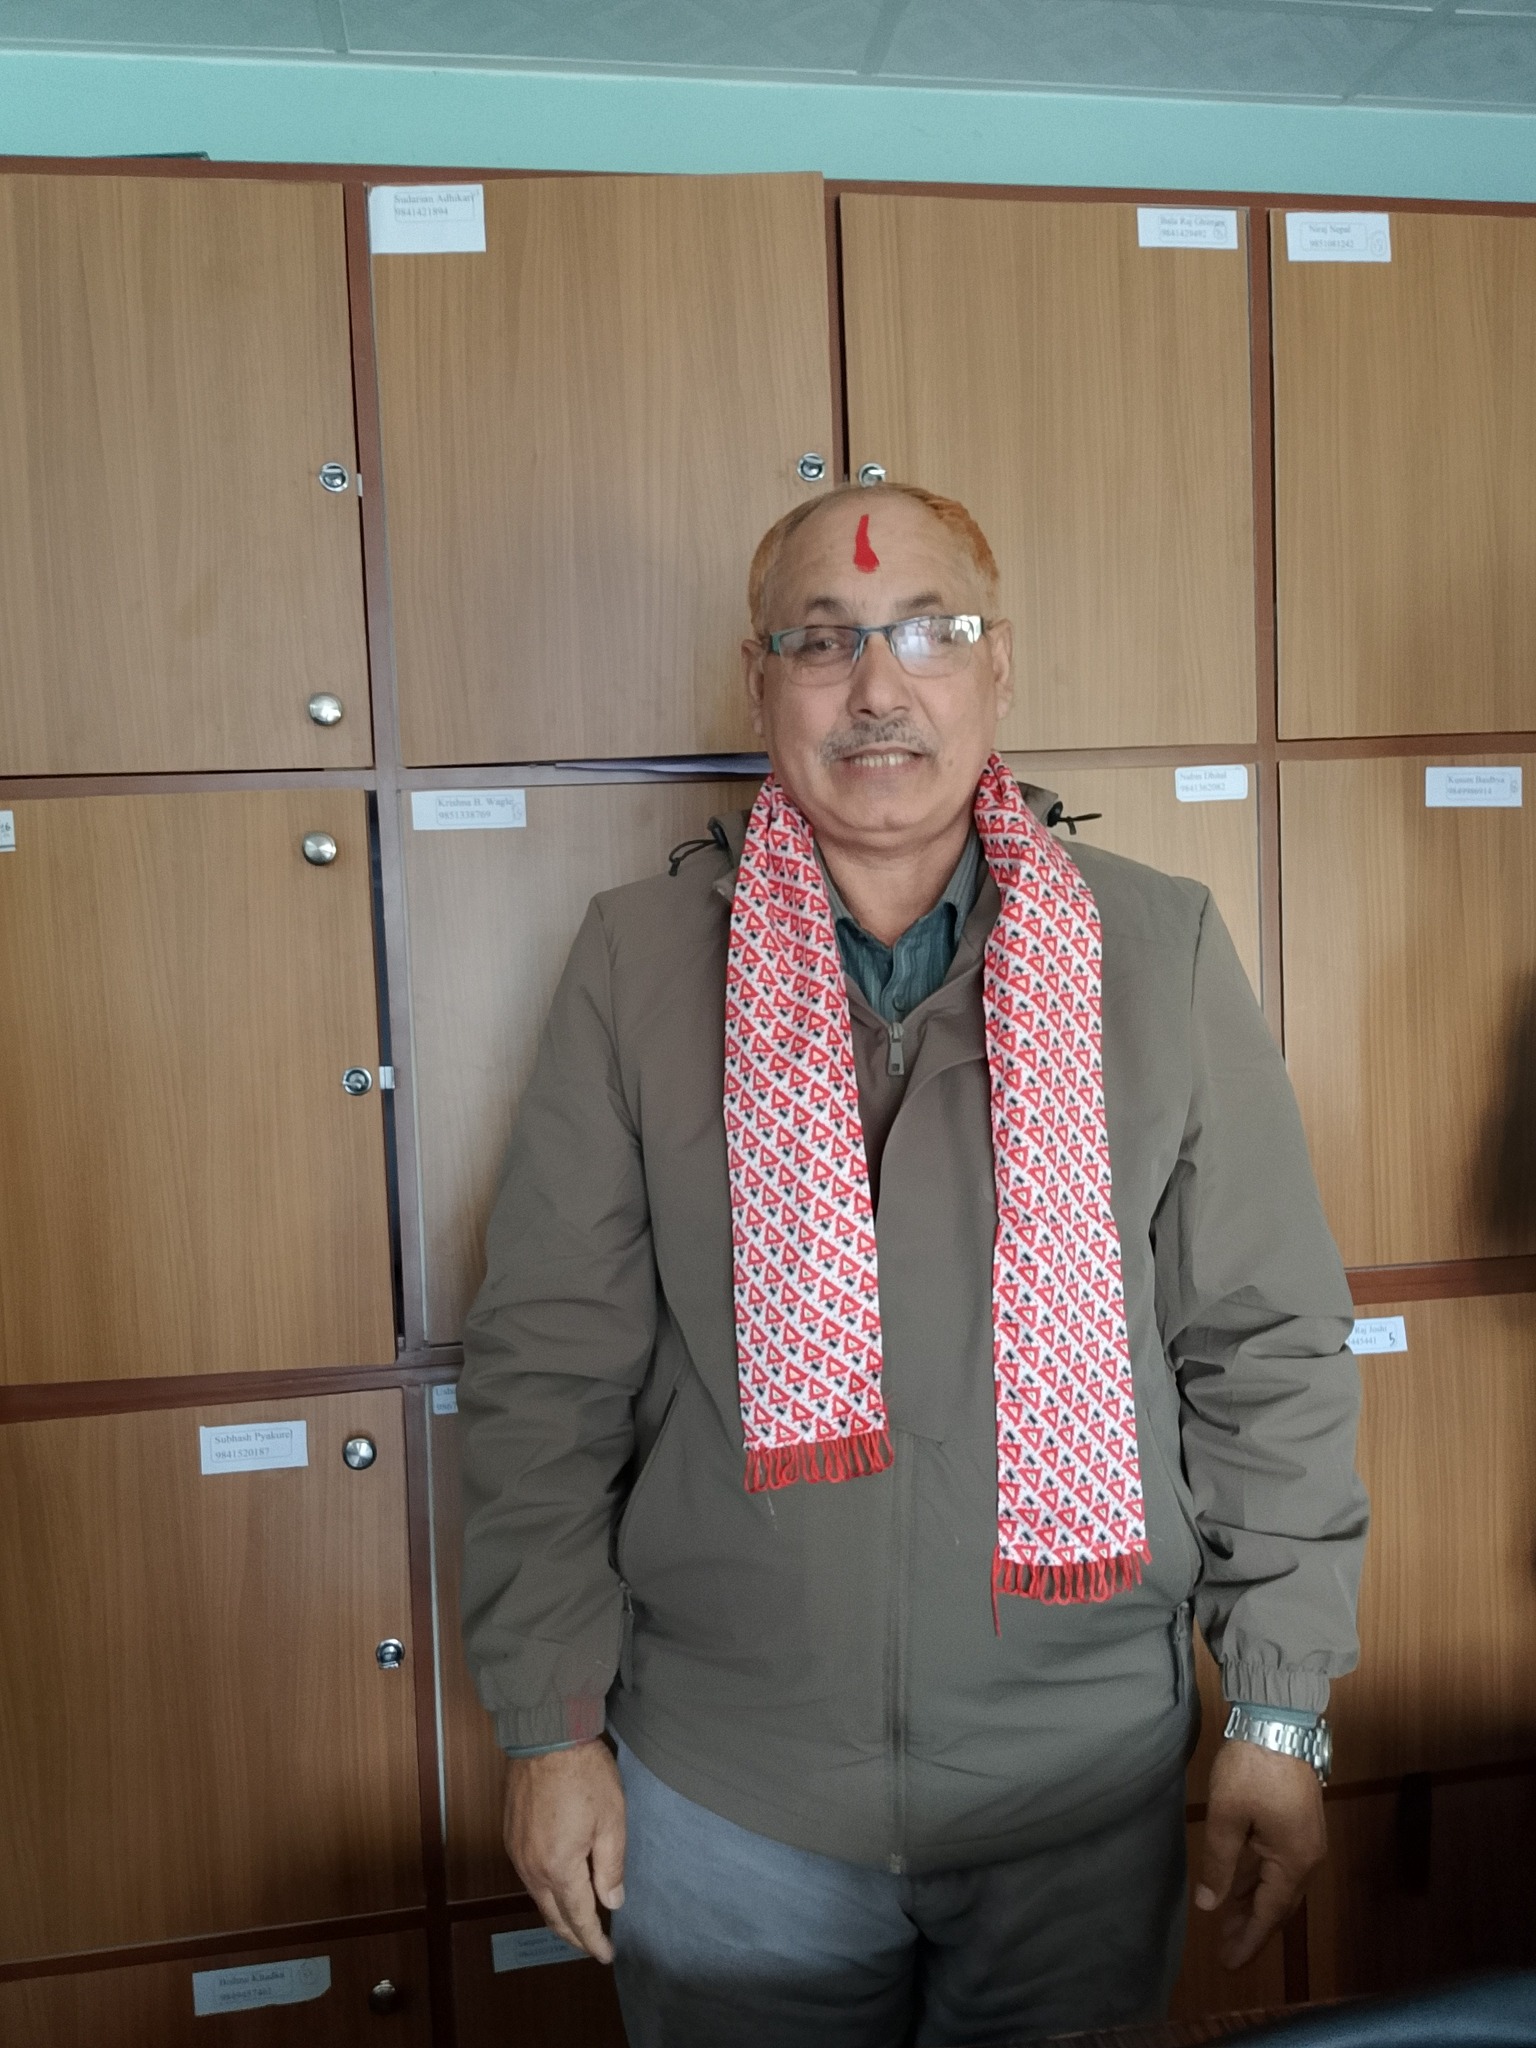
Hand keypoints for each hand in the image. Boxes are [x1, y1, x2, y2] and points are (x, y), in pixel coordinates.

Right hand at [504, 1739, 626, 1962]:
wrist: (546, 1737)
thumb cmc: (585, 1776)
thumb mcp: (612, 1820)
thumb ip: (611, 1867)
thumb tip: (612, 1903)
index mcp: (559, 1867)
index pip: (578, 1917)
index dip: (593, 1940)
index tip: (606, 1955)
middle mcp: (532, 1867)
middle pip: (552, 1914)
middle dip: (573, 1935)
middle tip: (591, 1946)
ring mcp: (517, 1851)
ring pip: (537, 1896)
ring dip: (557, 1913)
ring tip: (577, 1922)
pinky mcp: (511, 1834)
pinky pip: (528, 1875)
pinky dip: (544, 1890)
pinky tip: (556, 1886)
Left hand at [1195, 1737, 1326, 1970]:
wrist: (1277, 1720)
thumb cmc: (1251, 1769)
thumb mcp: (1226, 1817)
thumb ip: (1219, 1864)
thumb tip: (1209, 1905)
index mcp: (1293, 1860)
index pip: (1270, 1914)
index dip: (1248, 1939)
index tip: (1229, 1964)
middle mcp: (1308, 1856)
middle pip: (1280, 1904)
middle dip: (1252, 1927)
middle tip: (1225, 1950)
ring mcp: (1306, 1839)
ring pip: (1280, 1884)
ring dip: (1255, 1904)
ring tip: (1228, 1922)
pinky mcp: (1299, 1823)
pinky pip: (1280, 1865)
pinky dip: (1260, 1880)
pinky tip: (1242, 1885)